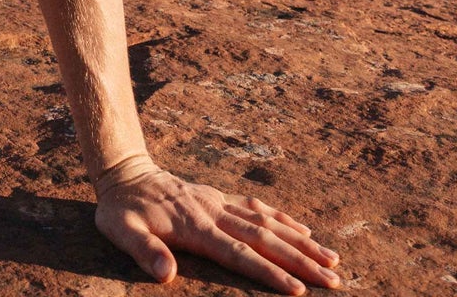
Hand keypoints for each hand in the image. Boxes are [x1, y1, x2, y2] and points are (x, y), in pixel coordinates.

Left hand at [94, 157, 341, 291]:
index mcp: (195, 227)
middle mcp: (214, 212)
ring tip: (333, 259)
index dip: (268, 273)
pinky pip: (257, 207)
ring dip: (301, 242)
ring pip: (267, 222)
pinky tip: (303, 230)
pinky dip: (282, 218)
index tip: (297, 290)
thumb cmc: (121, 210)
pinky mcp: (219, 197)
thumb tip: (165, 274)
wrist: (124, 171)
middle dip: (300, 261)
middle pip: (264, 238)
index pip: (239, 254)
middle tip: (335, 280)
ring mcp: (219, 202)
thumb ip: (143, 251)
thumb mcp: (121, 231)